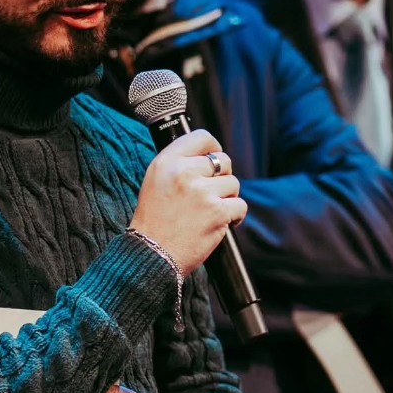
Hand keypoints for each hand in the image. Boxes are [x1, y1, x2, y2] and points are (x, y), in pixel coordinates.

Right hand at [130, 128, 245, 274]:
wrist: (152, 255)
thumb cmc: (154, 222)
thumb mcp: (156, 182)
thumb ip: (179, 165)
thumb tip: (209, 155)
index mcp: (167, 162)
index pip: (202, 138)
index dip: (214, 148)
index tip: (214, 160)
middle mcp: (184, 173)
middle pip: (223, 161)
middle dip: (222, 178)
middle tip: (210, 195)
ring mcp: (202, 192)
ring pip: (234, 184)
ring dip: (227, 198)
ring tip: (210, 212)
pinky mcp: (217, 212)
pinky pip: (240, 206)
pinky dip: (235, 217)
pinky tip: (220, 224)